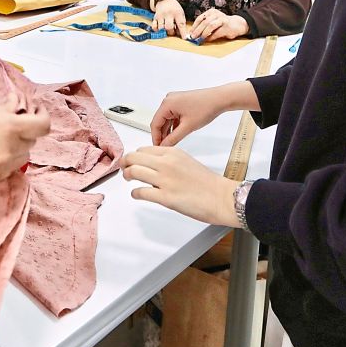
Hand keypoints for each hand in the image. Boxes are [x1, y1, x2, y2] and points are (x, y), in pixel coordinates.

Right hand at [0, 102, 50, 185]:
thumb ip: (4, 109)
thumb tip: (17, 106)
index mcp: (8, 129)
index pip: (43, 126)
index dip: (41, 115)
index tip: (34, 110)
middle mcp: (7, 152)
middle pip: (31, 141)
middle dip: (25, 129)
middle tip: (12, 118)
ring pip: (20, 157)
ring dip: (16, 145)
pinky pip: (6, 169)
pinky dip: (3, 158)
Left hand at [122, 145, 238, 225]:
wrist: (221, 197)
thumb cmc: (208, 183)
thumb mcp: (186, 161)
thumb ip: (169, 160)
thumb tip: (153, 164)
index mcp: (173, 153)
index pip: (144, 149)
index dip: (135, 155)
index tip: (132, 160)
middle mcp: (166, 164)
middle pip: (134, 157)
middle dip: (126, 163)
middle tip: (124, 168)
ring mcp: (165, 180)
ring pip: (134, 172)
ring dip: (127, 176)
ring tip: (128, 179)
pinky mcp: (165, 197)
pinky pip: (141, 192)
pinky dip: (135, 193)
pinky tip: (137, 194)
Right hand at [150, 85, 235, 145]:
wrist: (220, 99)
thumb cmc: (206, 107)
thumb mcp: (188, 126)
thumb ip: (174, 138)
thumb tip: (164, 145)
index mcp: (167, 103)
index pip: (155, 123)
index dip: (155, 137)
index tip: (158, 147)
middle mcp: (169, 100)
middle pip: (160, 121)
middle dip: (162, 134)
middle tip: (165, 147)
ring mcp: (175, 100)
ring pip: (167, 119)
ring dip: (168, 130)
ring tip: (171, 142)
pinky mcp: (181, 102)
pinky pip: (173, 116)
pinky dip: (174, 125)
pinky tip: (177, 134)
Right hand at [152, 0, 187, 38]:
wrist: (164, 0)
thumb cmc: (174, 8)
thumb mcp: (181, 13)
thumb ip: (181, 23)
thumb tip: (182, 35)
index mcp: (177, 12)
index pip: (180, 24)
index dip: (183, 32)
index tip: (184, 38)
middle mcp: (168, 14)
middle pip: (169, 27)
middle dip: (172, 32)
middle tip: (173, 31)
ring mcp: (160, 15)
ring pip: (161, 28)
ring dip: (165, 31)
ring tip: (168, 29)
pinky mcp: (155, 17)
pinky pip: (154, 27)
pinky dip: (157, 30)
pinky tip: (161, 28)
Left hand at [189, 8, 248, 41]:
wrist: (237, 24)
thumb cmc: (222, 24)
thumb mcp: (213, 22)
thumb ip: (204, 26)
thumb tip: (194, 34)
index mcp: (211, 12)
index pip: (200, 18)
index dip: (194, 26)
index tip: (190, 33)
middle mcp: (216, 14)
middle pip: (204, 22)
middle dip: (197, 30)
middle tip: (193, 37)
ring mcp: (222, 19)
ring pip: (210, 26)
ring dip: (204, 33)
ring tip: (200, 39)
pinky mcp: (227, 26)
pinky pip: (217, 32)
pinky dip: (211, 37)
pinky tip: (208, 40)